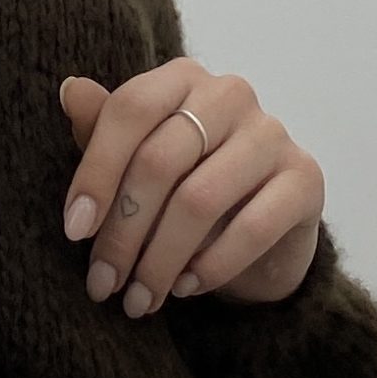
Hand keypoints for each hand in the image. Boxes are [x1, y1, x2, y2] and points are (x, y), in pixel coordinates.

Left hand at [57, 60, 324, 316]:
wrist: (260, 233)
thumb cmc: (182, 186)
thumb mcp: (135, 160)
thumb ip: (103, 129)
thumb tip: (70, 90)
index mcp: (181, 78)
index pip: (130, 110)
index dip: (96, 172)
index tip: (74, 231)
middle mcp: (230, 95)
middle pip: (160, 161)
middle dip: (123, 232)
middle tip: (103, 283)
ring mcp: (272, 134)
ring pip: (200, 199)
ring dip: (161, 260)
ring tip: (139, 298)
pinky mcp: (306, 179)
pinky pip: (253, 226)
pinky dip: (212, 265)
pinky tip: (186, 289)